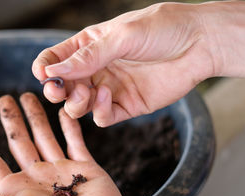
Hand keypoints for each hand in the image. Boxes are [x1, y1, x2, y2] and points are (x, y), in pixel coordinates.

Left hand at [0, 93, 151, 195]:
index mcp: (16, 191)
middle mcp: (37, 179)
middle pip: (19, 141)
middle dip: (10, 120)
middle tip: (3, 98)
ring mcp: (62, 172)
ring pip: (46, 136)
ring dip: (37, 116)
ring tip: (29, 95)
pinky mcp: (87, 169)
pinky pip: (76, 141)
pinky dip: (69, 126)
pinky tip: (62, 112)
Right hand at [32, 2, 213, 126]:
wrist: (201, 44)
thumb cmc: (163, 29)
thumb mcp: (123, 36)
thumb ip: (89, 56)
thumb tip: (53, 70)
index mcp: (90, 45)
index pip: (56, 57)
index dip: (45, 66)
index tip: (43, 73)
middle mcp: (97, 68)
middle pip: (63, 85)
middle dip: (56, 90)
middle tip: (58, 90)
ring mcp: (110, 88)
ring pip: (79, 105)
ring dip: (76, 103)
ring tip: (88, 92)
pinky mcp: (125, 106)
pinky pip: (102, 116)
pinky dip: (98, 112)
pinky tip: (106, 97)